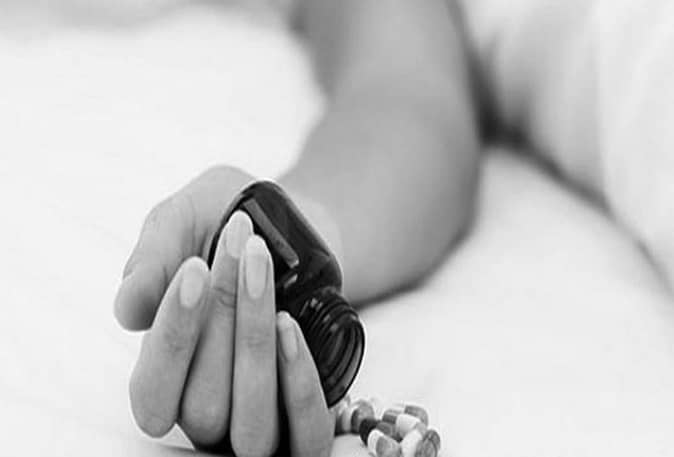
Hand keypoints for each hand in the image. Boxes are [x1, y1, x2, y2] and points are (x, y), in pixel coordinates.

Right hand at [114, 167, 334, 455]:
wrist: (293, 226)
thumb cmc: (228, 224)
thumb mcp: (183, 220)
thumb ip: (153, 259)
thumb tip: (129, 309)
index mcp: (168, 375)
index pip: (152, 393)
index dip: (170, 337)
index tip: (194, 269)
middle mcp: (211, 408)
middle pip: (203, 407)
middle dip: (222, 318)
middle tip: (240, 244)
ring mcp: (262, 416)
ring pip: (252, 425)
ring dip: (256, 342)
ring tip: (262, 268)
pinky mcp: (307, 414)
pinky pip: (306, 431)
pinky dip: (299, 383)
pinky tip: (290, 325)